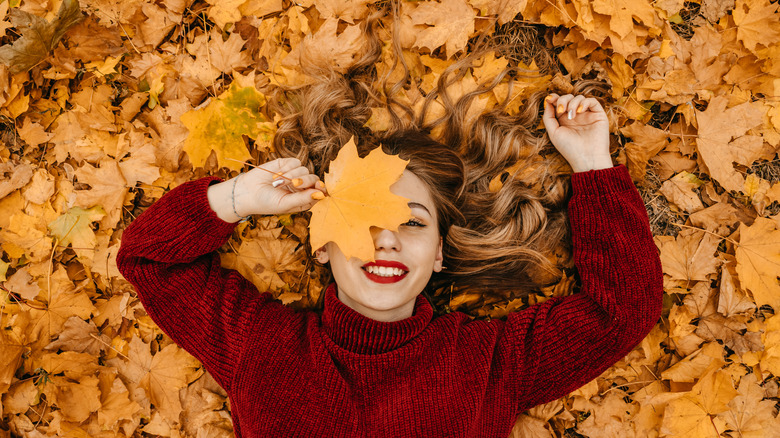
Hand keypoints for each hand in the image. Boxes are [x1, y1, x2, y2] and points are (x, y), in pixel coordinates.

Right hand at [207, 158, 325, 221]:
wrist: (247, 192)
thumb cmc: (266, 202)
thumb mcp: (285, 204)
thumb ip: (303, 199)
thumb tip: (321, 194)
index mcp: (303, 199)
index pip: (319, 192)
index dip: (320, 188)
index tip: (318, 186)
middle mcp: (300, 187)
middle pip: (314, 179)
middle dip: (305, 181)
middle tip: (294, 184)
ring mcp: (294, 175)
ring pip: (305, 170)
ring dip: (291, 176)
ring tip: (277, 183)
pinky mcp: (286, 164)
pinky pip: (296, 162)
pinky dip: (287, 168)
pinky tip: (276, 176)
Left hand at [542, 94, 611, 172]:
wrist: (587, 158)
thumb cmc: (569, 148)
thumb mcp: (553, 132)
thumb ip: (548, 117)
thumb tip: (547, 101)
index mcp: (564, 120)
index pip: (559, 103)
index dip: (554, 98)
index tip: (550, 99)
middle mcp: (576, 116)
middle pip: (568, 98)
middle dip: (562, 100)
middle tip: (561, 111)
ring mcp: (587, 115)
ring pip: (579, 98)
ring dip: (572, 103)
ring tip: (571, 116)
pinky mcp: (598, 115)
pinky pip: (592, 101)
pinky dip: (584, 103)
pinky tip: (579, 112)